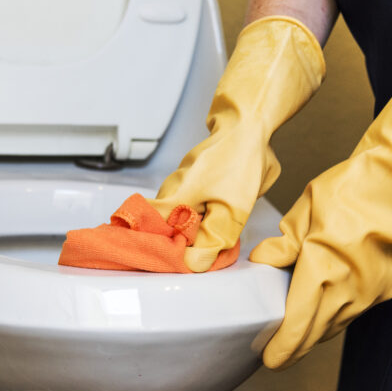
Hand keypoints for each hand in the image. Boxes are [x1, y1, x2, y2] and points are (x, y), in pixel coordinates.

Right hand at [151, 16, 324, 271]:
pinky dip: (195, 221)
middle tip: (182, 264)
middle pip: (159, 228)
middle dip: (169, 248)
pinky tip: (210, 229)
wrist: (249, 125)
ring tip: (198, 251)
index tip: (151, 265)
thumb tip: (194, 263)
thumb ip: (213, 239)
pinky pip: (188, 208)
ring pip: (176, 218)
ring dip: (186, 235)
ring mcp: (181, 184)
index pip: (142, 230)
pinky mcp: (194, 180)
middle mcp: (171, 190)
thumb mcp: (233, 209)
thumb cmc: (240, 162)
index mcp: (174, 198)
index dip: (144, 249)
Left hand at [252, 41, 391, 367]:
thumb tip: (263, 260)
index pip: (296, 327)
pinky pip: (354, 312)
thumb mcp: (306, 209)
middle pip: (316, 335)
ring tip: (297, 334)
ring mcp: (369, 294)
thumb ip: (284, 242)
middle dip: (295, 348)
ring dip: (316, 333)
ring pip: (336, 326)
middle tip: (278, 355)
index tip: (269, 357)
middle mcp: (347, 292)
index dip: (281, 348)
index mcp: (321, 274)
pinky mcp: (385, 288)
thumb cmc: (353, 190)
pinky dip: (336, 317)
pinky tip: (325, 310)